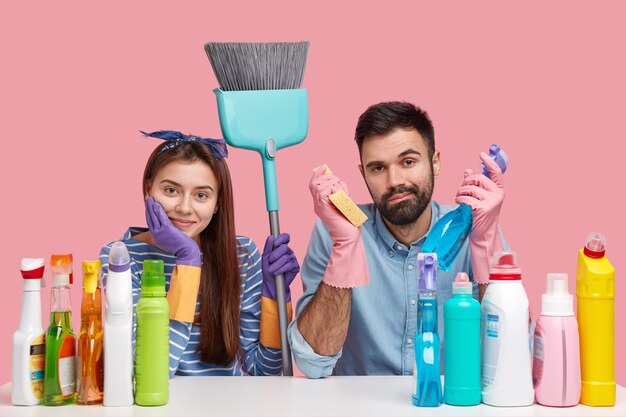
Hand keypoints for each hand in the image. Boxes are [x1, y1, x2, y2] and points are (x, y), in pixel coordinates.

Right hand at [145, 196, 201, 266]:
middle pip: (150, 218)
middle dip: (148, 208)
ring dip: (151, 207)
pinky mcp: (167, 230)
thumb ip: (166, 231)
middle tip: (148, 199)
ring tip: (150, 199)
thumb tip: (167, 224)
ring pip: (154, 217)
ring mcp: (161, 232)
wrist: (186, 252)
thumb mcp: (170, 238)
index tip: (148, 206)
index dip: (149, 213)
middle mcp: (157, 234)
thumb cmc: (181, 246)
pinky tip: (157, 204)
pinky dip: (159, 211)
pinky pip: (162, 219)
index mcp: (157, 236)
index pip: (150, 222)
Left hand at [261, 233, 299, 300]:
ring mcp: (293, 258)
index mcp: (281, 247)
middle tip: (270, 261)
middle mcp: (288, 251)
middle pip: (284, 248)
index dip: (281, 238)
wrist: (270, 283)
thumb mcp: (265, 257)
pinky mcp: (295, 267)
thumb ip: (268, 247)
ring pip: (285, 258)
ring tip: (271, 270)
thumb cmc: (267, 269)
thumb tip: (271, 237)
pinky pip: (289, 265)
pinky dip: (281, 269)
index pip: (285, 237)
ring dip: (276, 265)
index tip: (275, 243)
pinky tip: (276, 273)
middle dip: (275, 255)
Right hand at [309, 164, 359, 244]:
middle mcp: (317, 204)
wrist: (349, 236)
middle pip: (315, 183)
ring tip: (343, 193)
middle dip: (329, 178)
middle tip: (341, 186)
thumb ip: (339, 193)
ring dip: (334, 184)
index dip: (317, 174)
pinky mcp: (323, 207)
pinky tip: (343, 197)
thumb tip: (337, 181)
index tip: (324, 167)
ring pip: (320, 185)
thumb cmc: (349, 222)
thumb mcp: (345, 203)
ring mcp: (319, 206)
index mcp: (321, 203)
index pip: (313, 185)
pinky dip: (335, 189)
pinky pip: (325, 190)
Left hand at [455, 152, 504, 282]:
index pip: (496, 172)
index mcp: (499, 189)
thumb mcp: (479, 197)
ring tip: (460, 199)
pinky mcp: (483, 208)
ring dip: (460, 193)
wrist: (483, 234)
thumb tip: (468, 170)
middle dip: (465, 183)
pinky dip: (460, 200)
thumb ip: (475, 184)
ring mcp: (492, 201)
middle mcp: (498, 194)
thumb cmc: (480, 214)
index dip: (489, 162)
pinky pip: (466, 198)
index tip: (481, 154)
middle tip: (461, 191)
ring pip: (469, 188)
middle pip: (477, 178)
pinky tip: (460, 204)